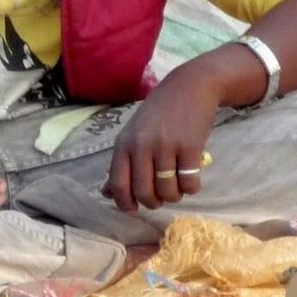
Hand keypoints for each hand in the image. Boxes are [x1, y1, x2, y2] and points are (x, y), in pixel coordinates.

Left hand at [105, 69, 218, 212]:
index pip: (118, 184)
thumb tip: (106, 194)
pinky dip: (191, 189)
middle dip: (153, 203)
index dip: (125, 203)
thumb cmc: (159, 113)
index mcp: (124, 143)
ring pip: (168, 191)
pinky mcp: (190, 148)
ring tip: (177, 188)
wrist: (190, 86)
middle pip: (143, 192)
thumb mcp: (133, 133)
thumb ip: (121, 163)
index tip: (134, 209)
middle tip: (161, 198)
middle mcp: (142, 146)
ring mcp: (166, 147)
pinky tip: (191, 180)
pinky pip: (189, 183)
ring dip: (174, 197)